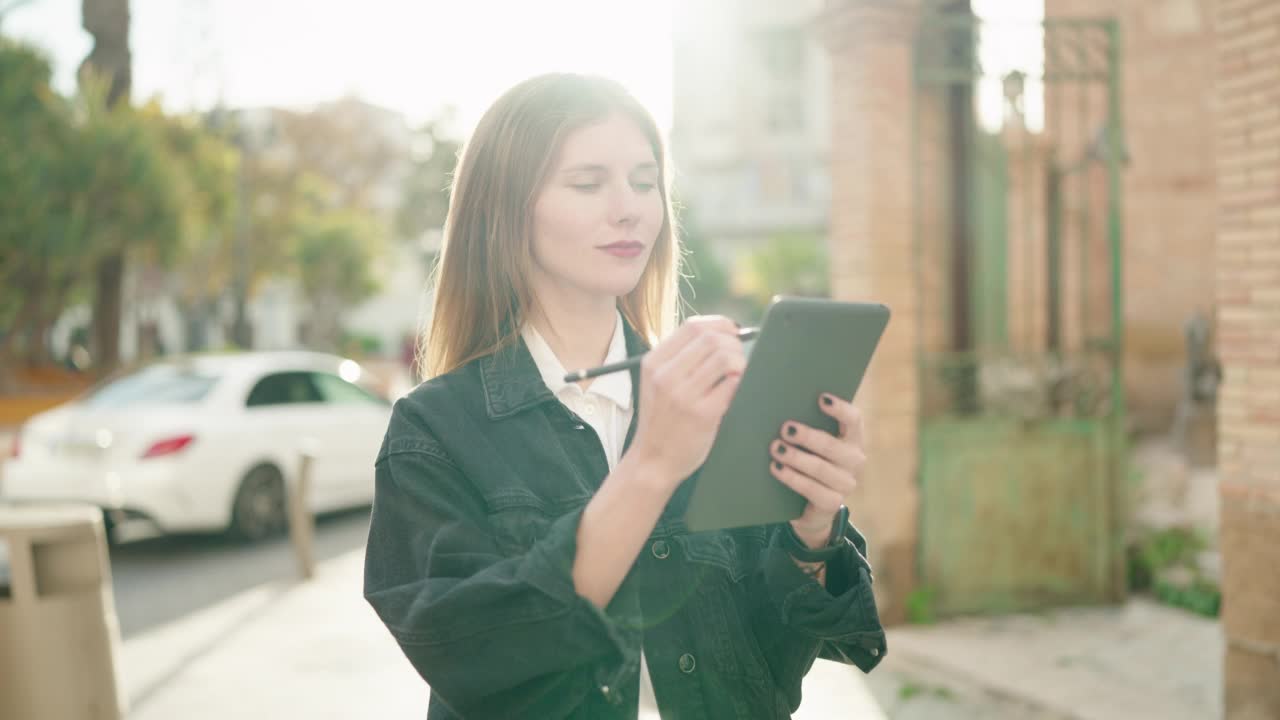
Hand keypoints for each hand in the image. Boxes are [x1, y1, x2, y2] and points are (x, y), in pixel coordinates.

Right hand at [628, 316, 745, 492]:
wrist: (652, 461)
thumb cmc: (661, 421)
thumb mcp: (656, 384)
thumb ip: (679, 359)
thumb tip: (720, 333)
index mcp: (653, 362)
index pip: (692, 326)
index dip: (719, 324)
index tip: (731, 332)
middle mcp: (665, 375)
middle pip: (711, 338)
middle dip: (733, 342)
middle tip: (738, 357)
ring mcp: (683, 394)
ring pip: (724, 356)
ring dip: (740, 361)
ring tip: (739, 373)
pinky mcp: (702, 413)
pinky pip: (732, 383)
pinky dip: (740, 381)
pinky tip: (736, 390)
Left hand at [769, 393, 865, 548]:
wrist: (807, 505)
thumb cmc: (806, 462)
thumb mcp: (809, 443)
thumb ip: (803, 423)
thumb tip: (774, 399)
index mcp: (852, 439)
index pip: (854, 420)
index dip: (840, 409)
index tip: (820, 398)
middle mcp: (854, 460)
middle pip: (832, 445)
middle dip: (808, 436)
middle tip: (785, 428)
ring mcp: (845, 484)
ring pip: (820, 468)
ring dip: (796, 457)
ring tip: (775, 448)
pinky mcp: (831, 503)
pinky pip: (811, 489)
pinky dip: (792, 478)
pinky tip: (776, 467)